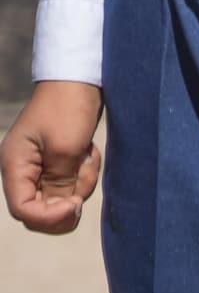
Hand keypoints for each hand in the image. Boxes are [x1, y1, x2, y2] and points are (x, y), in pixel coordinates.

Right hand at [1, 82, 104, 232]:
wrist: (81, 76)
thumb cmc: (69, 106)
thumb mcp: (66, 149)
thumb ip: (60, 187)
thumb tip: (62, 215)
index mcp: (15, 166)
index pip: (24, 211)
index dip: (50, 216)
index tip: (75, 202)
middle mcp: (22, 170)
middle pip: (40, 210)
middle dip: (67, 201)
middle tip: (84, 174)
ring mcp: (39, 166)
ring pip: (58, 199)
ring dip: (80, 185)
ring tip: (88, 156)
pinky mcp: (57, 161)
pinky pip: (69, 184)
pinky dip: (83, 175)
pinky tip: (89, 152)